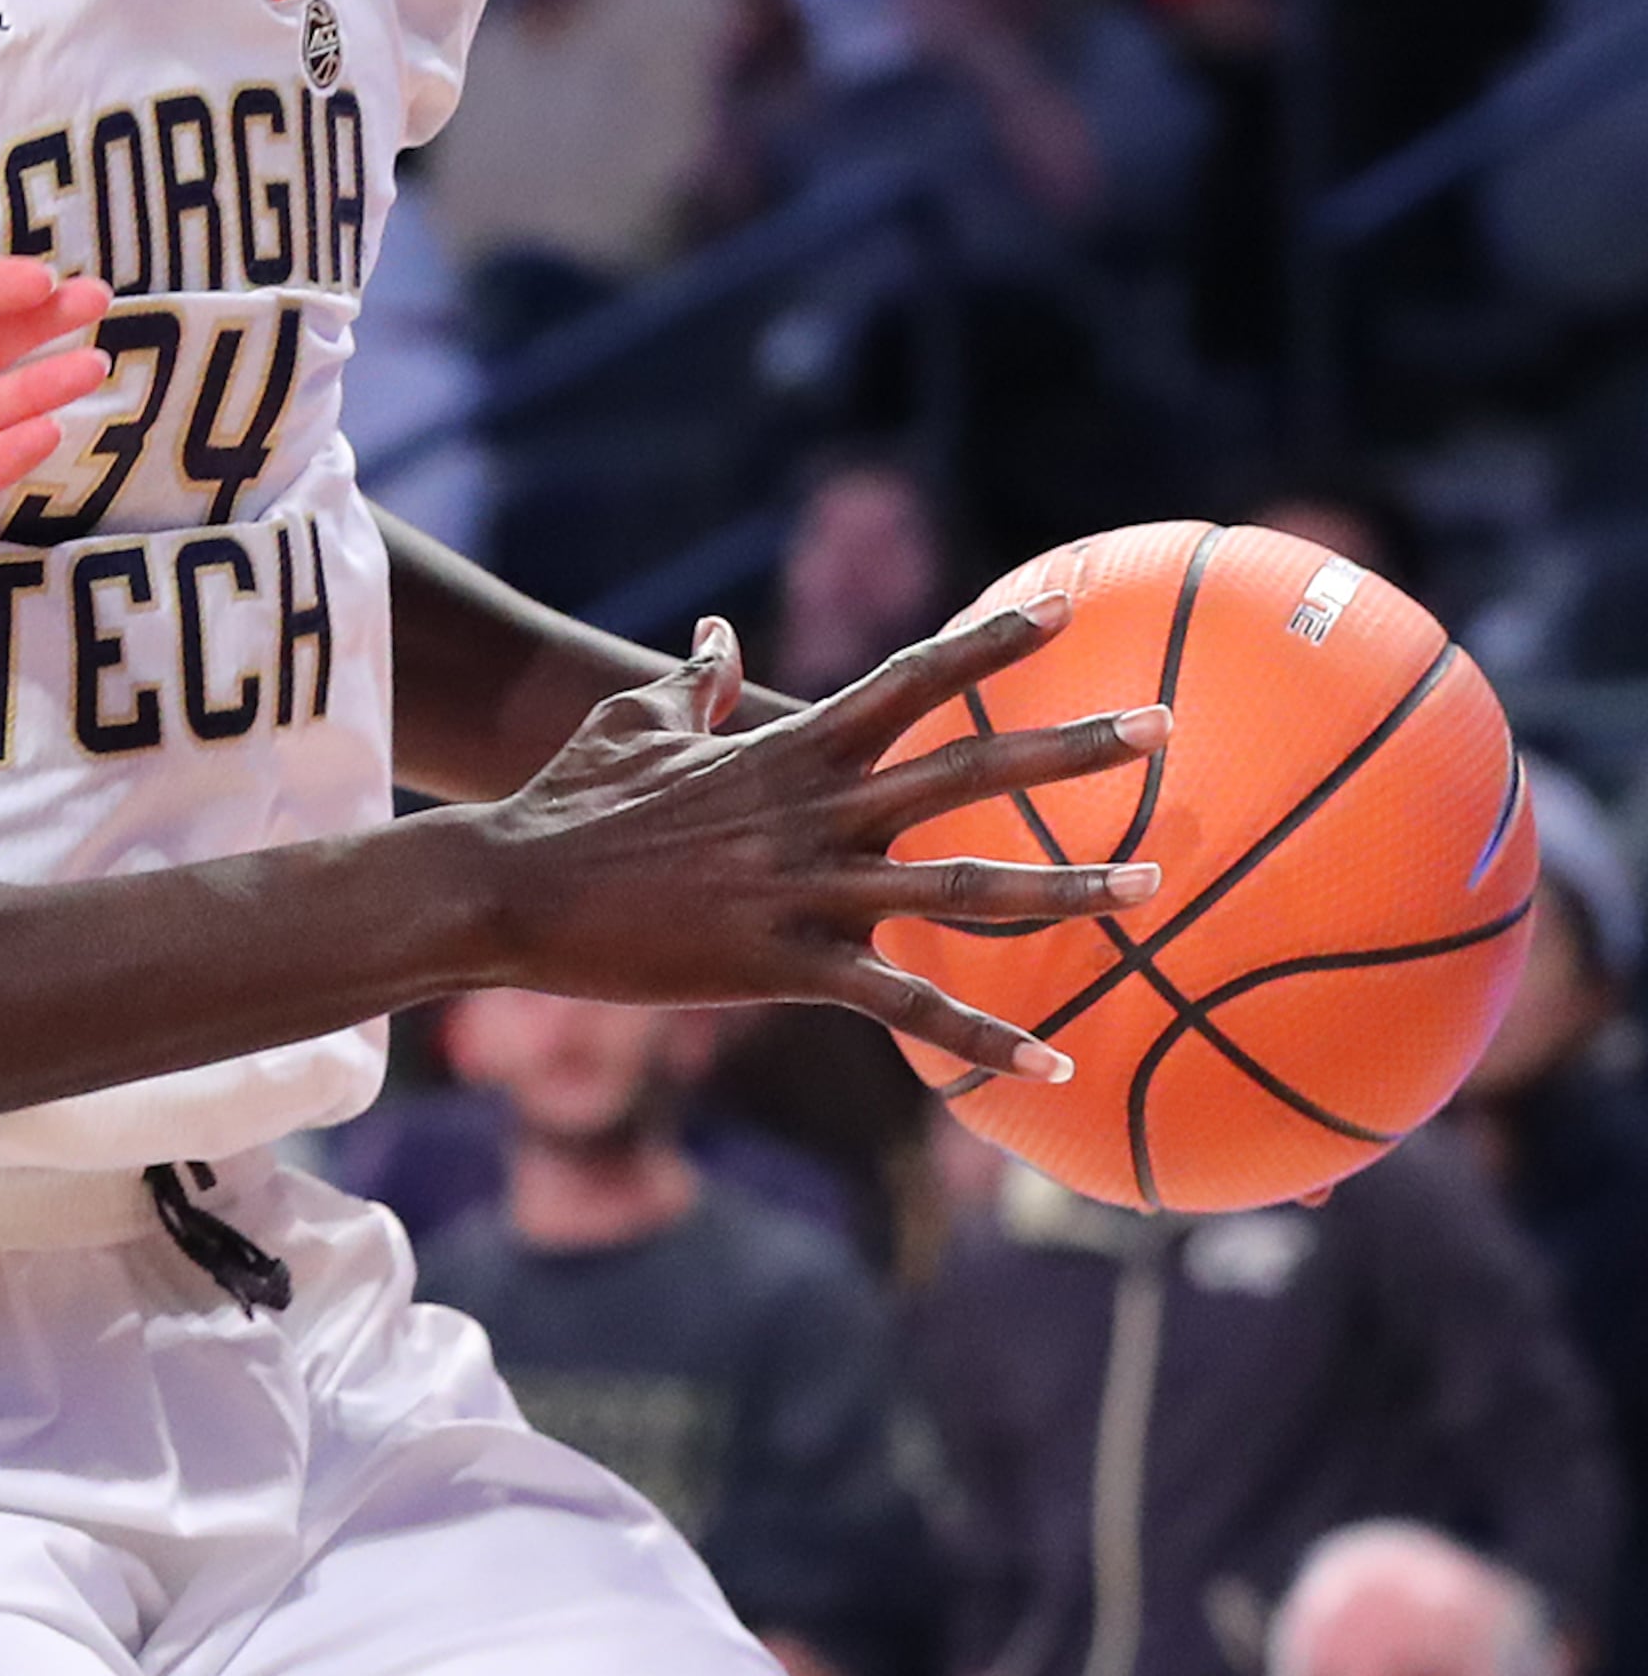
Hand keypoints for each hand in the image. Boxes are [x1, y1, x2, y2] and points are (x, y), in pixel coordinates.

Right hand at [450, 598, 1169, 1080]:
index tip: (1065, 611)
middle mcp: (815, 808)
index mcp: (787, 748)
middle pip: (969, 765)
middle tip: (1164, 727)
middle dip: (1073, 747)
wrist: (510, 884)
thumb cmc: (566, 802)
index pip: (909, 679)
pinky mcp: (784, 964)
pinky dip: (981, 1038)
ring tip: (1151, 891)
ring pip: (963, 884)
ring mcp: (805, 886)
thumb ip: (693, 680)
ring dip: (1067, 889)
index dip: (989, 642)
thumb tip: (719, 634)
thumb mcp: (631, 723)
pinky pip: (905, 1004)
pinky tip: (1052, 1064)